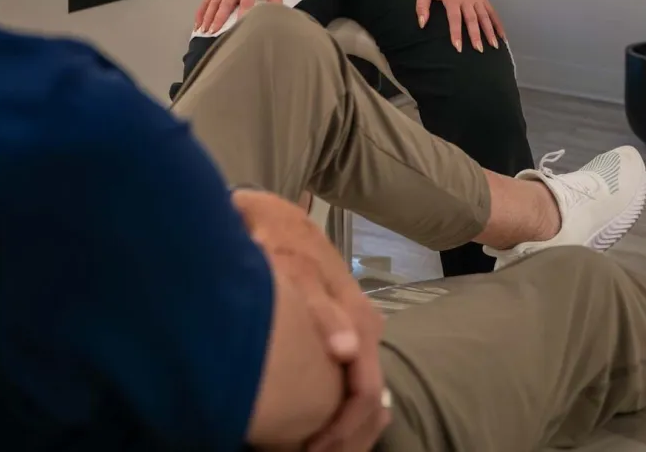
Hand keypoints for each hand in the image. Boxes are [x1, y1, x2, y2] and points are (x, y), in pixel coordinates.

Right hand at [195, 0, 282, 34]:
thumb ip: (276, 0)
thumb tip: (277, 16)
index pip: (246, 2)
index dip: (243, 14)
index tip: (238, 27)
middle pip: (225, 3)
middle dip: (218, 18)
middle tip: (213, 32)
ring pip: (213, 2)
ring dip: (208, 17)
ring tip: (204, 31)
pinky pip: (206, 0)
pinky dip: (200, 12)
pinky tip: (197, 24)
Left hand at [233, 191, 389, 451]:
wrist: (277, 216)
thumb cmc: (282, 244)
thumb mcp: (295, 272)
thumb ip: (321, 311)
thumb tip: (348, 351)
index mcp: (360, 321)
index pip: (366, 392)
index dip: (341, 430)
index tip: (308, 450)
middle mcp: (365, 328)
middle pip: (367, 399)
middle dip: (343, 435)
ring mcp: (356, 328)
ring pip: (360, 389)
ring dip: (341, 423)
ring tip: (306, 444)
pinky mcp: (343, 327)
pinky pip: (351, 377)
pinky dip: (336, 405)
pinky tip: (313, 419)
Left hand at [416, 0, 505, 53]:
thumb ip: (422, 5)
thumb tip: (422, 24)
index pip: (454, 18)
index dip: (456, 33)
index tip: (458, 47)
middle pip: (472, 19)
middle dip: (476, 35)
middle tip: (479, 50)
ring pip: (484, 16)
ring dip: (489, 31)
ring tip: (493, 46)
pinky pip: (492, 11)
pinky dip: (498, 23)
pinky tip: (502, 35)